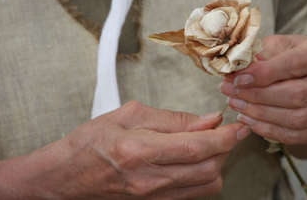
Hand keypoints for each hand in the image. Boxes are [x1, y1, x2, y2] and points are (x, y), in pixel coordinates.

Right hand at [1, 101, 249, 199]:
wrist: (67, 176)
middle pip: (209, 169)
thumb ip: (173, 118)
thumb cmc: (92, 141)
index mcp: (140, 151)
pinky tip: (199, 160)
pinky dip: (205, 176)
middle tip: (228, 130)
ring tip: (212, 144)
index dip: (225, 136)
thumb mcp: (129, 115)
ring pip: (207, 186)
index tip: (239, 125)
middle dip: (227, 148)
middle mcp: (150, 179)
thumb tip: (208, 119)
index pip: (197, 147)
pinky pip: (194, 194)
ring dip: (218, 163)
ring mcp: (154, 197)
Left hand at [221, 35, 306, 144]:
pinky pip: (293, 135)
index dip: (264, 73)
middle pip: (294, 94)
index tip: (238, 78)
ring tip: (235, 105)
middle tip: (230, 92)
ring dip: (259, 113)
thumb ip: (261, 54)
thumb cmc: (291, 55)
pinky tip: (249, 120)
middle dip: (257, 95)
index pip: (294, 64)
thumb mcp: (278, 45)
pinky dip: (267, 130)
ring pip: (294, 118)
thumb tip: (237, 69)